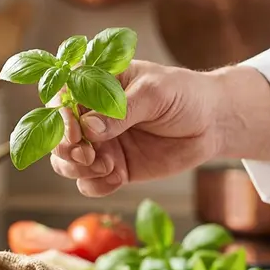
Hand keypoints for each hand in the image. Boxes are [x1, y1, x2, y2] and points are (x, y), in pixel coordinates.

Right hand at [51, 61, 269, 196]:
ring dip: (77, 168)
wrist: (212, 123)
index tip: (74, 131)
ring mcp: (99, 143)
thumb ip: (121, 110)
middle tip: (89, 155)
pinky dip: (96, 185)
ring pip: (65, 162)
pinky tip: (118, 177)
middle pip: (57, 135)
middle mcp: (90, 115)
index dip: (60, 116)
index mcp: (95, 84)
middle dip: (66, 149)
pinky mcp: (112, 168)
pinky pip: (88, 183)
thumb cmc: (184, 95)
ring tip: (107, 166)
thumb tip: (90, 128)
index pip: (61, 97)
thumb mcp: (155, 93)